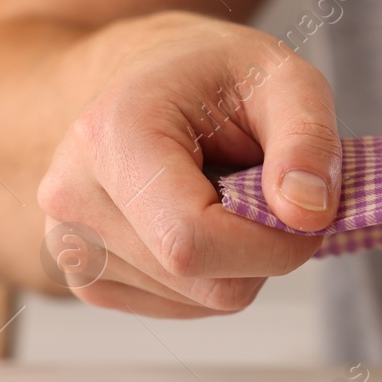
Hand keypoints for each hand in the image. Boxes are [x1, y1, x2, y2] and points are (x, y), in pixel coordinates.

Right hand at [36, 11, 341, 316]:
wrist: (150, 78)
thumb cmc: (217, 75)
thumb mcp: (285, 79)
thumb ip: (307, 141)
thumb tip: (309, 214)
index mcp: (111, 136)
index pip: (191, 240)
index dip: (274, 243)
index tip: (311, 211)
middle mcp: (72, 196)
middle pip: (202, 279)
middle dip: (266, 248)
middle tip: (273, 189)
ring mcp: (70, 245)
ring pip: (200, 299)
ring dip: (242, 260)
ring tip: (227, 190)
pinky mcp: (87, 277)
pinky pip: (182, 306)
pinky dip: (216, 273)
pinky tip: (203, 217)